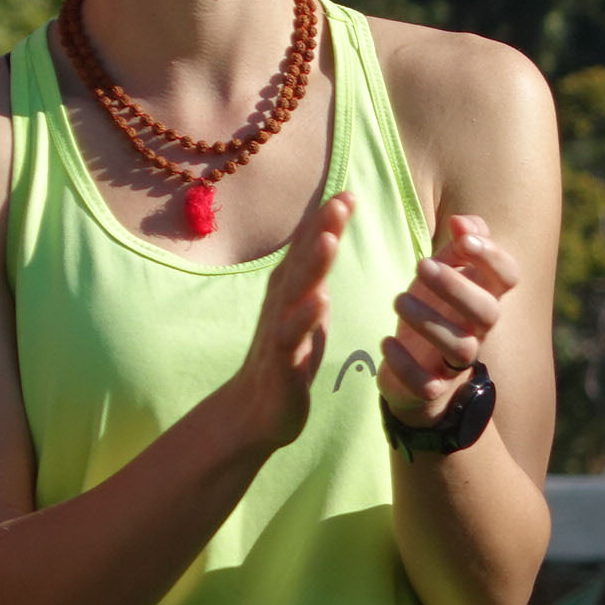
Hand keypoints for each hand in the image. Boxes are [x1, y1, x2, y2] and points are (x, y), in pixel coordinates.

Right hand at [218, 193, 353, 453]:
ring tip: (331, 238)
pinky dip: (306, 319)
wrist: (256, 412)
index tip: (348, 192)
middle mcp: (281, 305)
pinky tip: (321, 301)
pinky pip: (293, 338)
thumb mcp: (307, 309)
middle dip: (321, 230)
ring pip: (296, 293)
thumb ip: (316, 273)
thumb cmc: (287, 355)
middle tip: (341, 200)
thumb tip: (329, 234)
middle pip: (302, 261)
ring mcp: (279, 332)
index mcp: (291, 292)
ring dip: (312, 265)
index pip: (308, 250)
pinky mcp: (281, 363)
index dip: (325, 222)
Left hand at [380, 215, 519, 427]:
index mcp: (485, 297)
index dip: (492, 257)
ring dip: (429, 321)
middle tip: (422, 266)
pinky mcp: (432, 387)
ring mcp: (457, 360)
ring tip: (398, 300)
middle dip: (456, 287)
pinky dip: (405, 363)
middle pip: (488, 312)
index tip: (463, 239)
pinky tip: (386, 342)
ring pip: (460, 346)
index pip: (509, 277)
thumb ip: (459, 244)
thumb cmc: (435, 309)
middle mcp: (479, 330)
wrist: (420, 370)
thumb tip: (462, 221)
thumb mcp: (445, 272)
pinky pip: (426, 383)